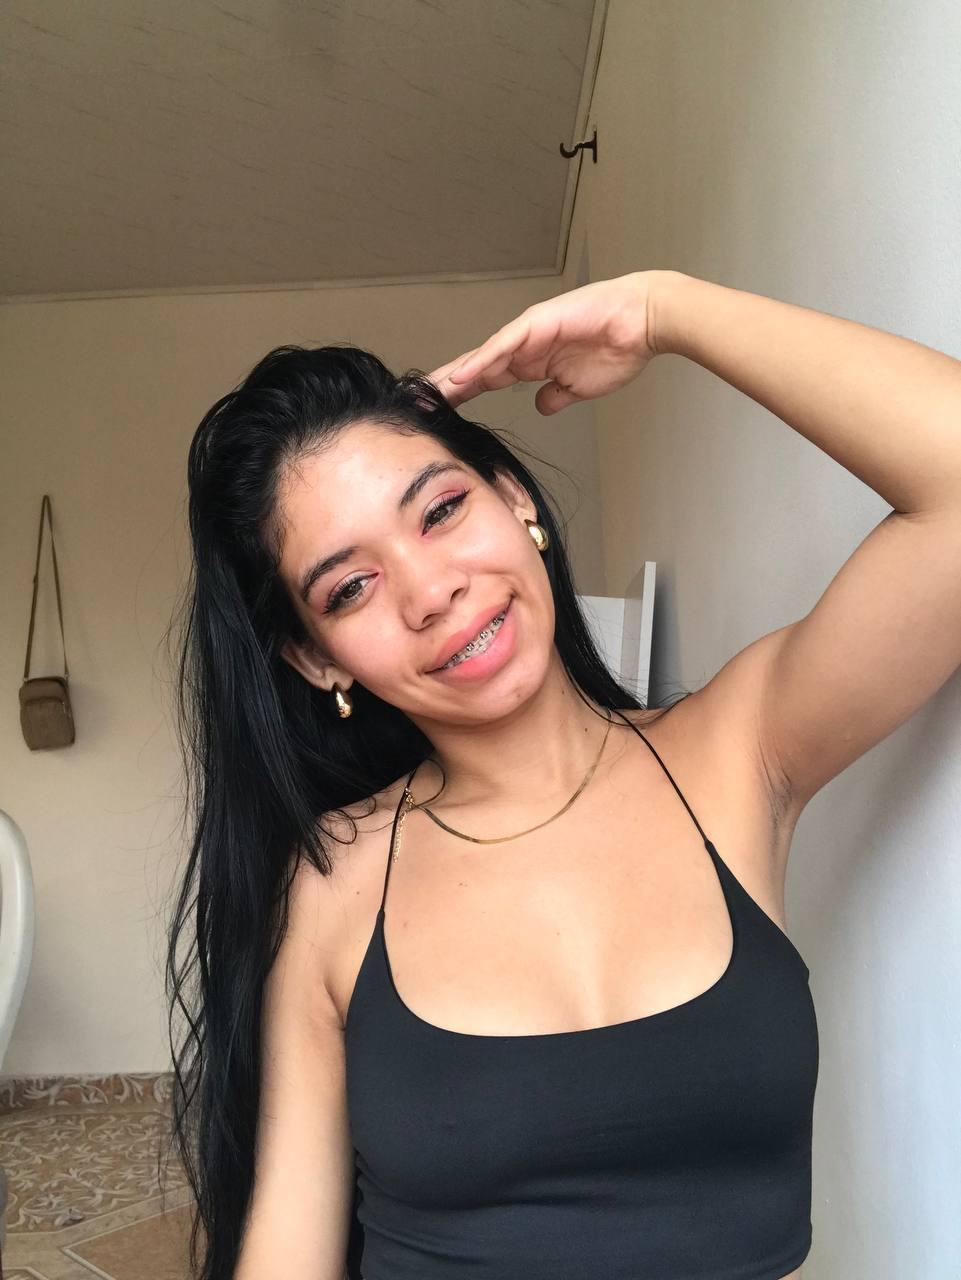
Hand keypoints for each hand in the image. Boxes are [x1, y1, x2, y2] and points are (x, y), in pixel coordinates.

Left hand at [427, 270, 667, 413]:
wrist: (642, 324)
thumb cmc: (617, 350)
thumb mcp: (577, 388)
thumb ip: (555, 396)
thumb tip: (541, 405)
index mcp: (530, 363)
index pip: (486, 382)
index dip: (461, 396)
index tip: (438, 414)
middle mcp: (522, 347)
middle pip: (474, 369)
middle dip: (445, 387)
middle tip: (416, 404)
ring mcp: (527, 334)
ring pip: (481, 357)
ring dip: (453, 376)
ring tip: (426, 394)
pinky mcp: (538, 324)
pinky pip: (503, 346)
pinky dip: (480, 362)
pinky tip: (460, 377)